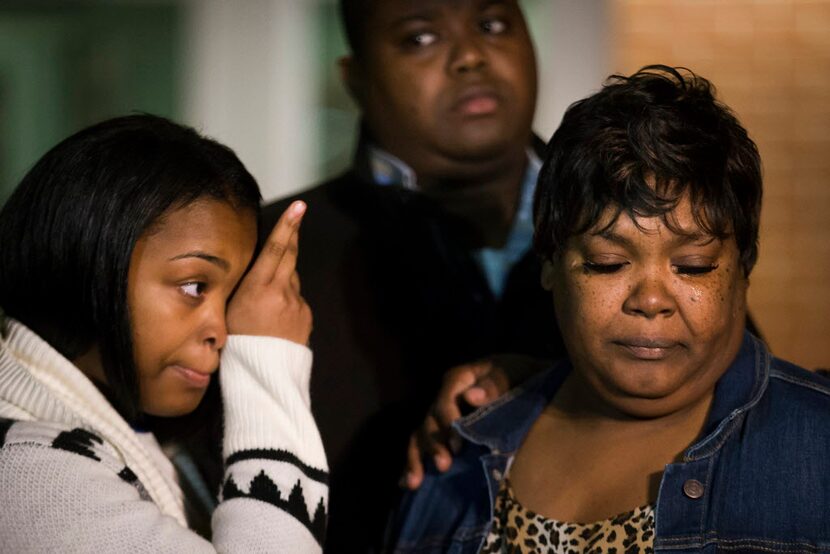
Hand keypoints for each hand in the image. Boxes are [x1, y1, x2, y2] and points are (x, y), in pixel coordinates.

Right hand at [226, 201, 311, 344]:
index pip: (275, 250)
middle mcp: (282, 293)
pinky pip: (296, 299)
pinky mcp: (306, 316)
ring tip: (265, 300)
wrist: (263, 376)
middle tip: (298, 213)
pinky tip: (275, 319)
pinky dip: (287, 301)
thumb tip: (256, 271)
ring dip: (282, 279)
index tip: (298, 207)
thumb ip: (245, 287)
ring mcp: (297, 304)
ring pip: (291, 280)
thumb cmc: (236, 345)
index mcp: (258, 289)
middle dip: (293, 233)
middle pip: (289, 255)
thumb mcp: (229, 311)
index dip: (286, 226)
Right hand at [403, 354, 550, 489]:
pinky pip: (424, 446)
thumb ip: (494, 385)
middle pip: (431, 419)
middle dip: (434, 444)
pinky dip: (415, 463)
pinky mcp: (445, 433)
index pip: (445, 398)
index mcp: (459, 379)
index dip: (447, 420)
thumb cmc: (518, 376)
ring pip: (421, 434)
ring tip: (415, 482)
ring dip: (417, 458)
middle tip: (443, 466)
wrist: (525, 382)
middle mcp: (445, 397)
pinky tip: (408, 484)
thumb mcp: (511, 374)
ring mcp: (443, 416)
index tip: (456, 445)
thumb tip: (471, 396)